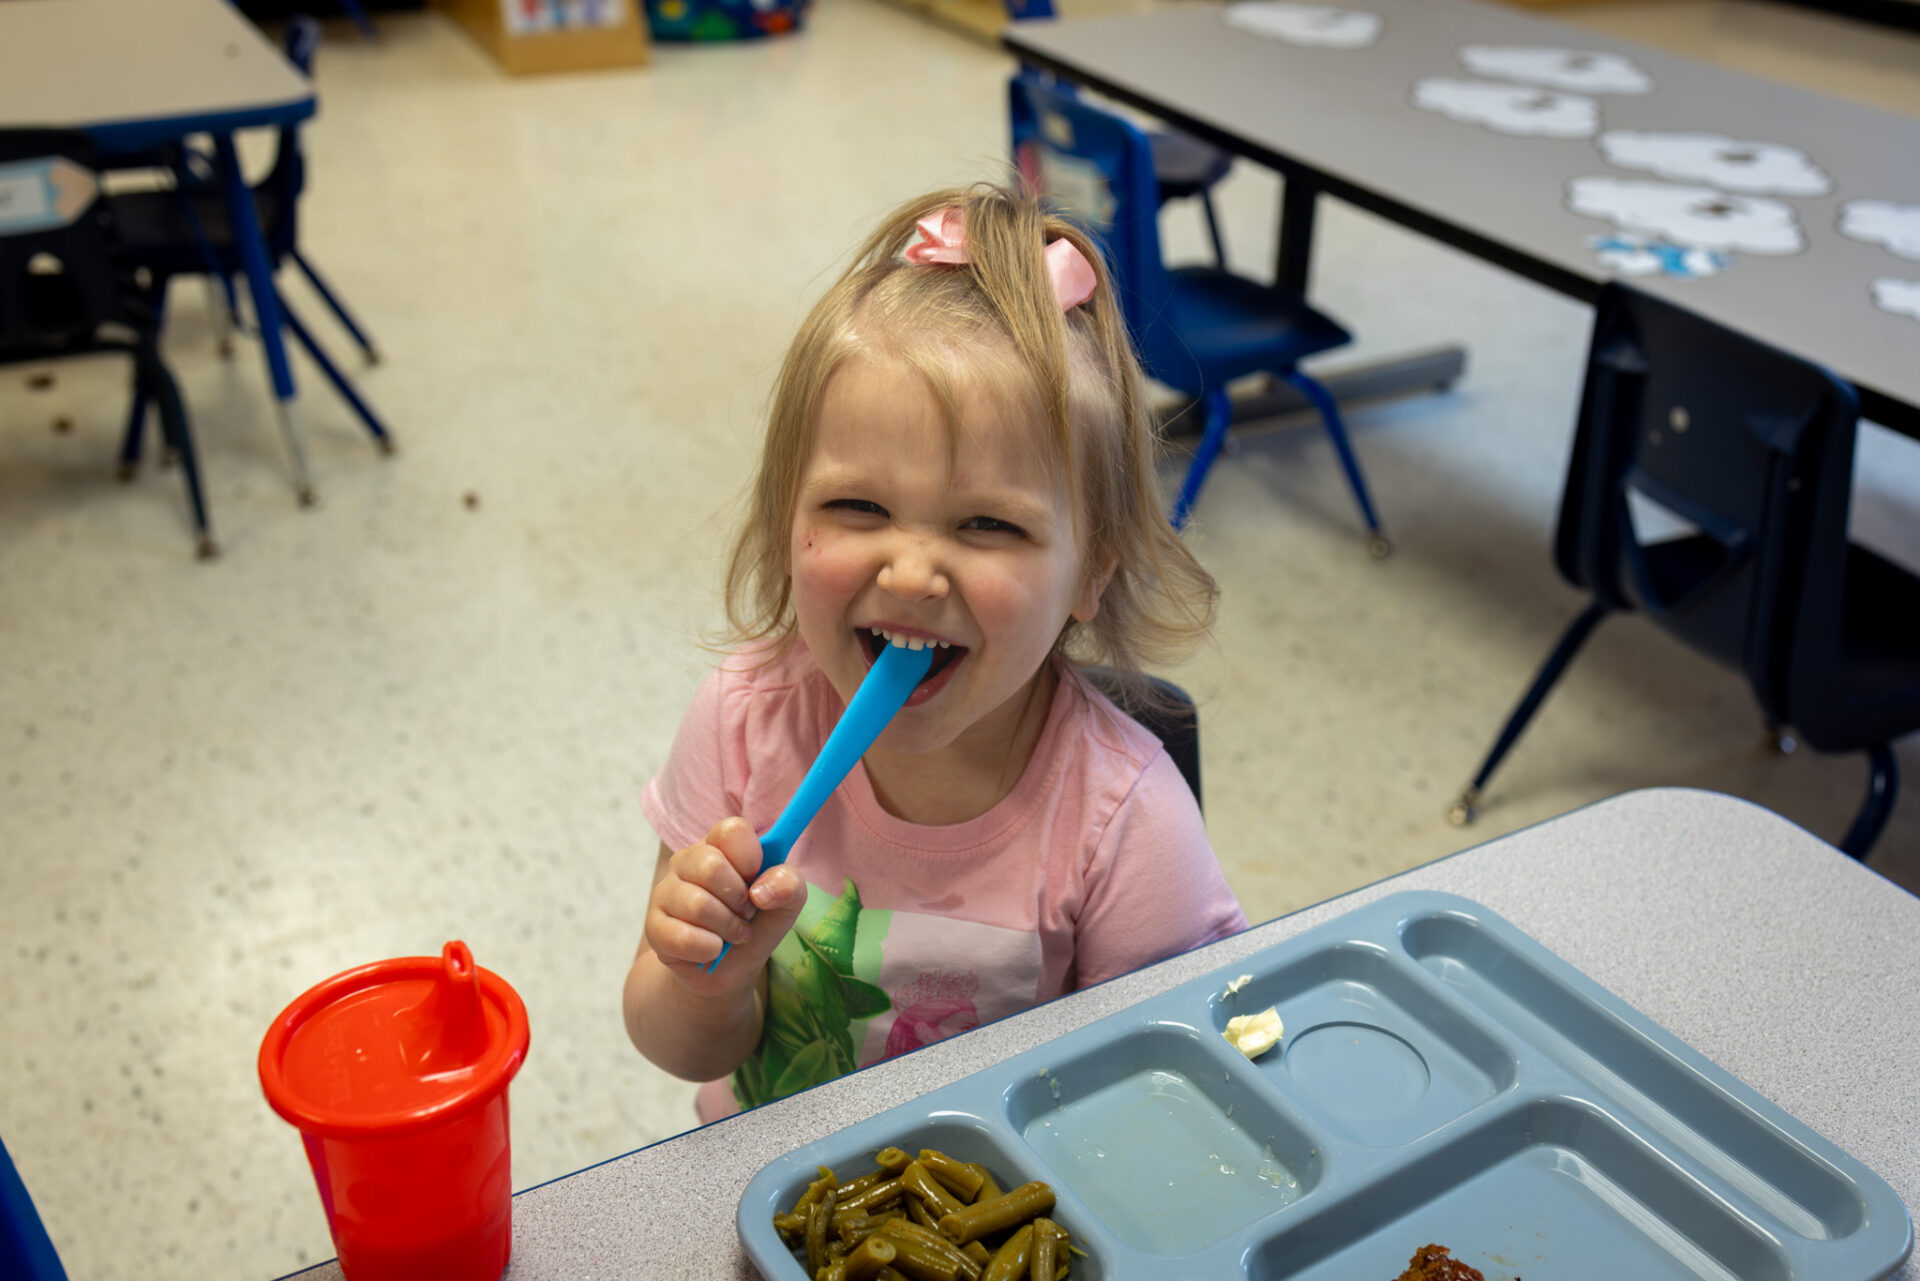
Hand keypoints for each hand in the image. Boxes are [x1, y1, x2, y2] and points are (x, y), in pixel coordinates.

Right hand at [644, 818, 805, 994]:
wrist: (730, 969)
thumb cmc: (755, 925)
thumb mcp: (786, 904)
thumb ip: (789, 884)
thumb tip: (762, 891)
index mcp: (719, 845)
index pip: (732, 830)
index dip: (752, 859)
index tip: (756, 881)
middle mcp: (687, 861)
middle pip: (711, 866)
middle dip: (740, 899)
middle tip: (746, 913)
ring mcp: (666, 892)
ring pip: (698, 905)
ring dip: (728, 927)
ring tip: (734, 934)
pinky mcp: (654, 926)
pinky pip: (683, 937)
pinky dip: (709, 948)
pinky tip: (714, 949)